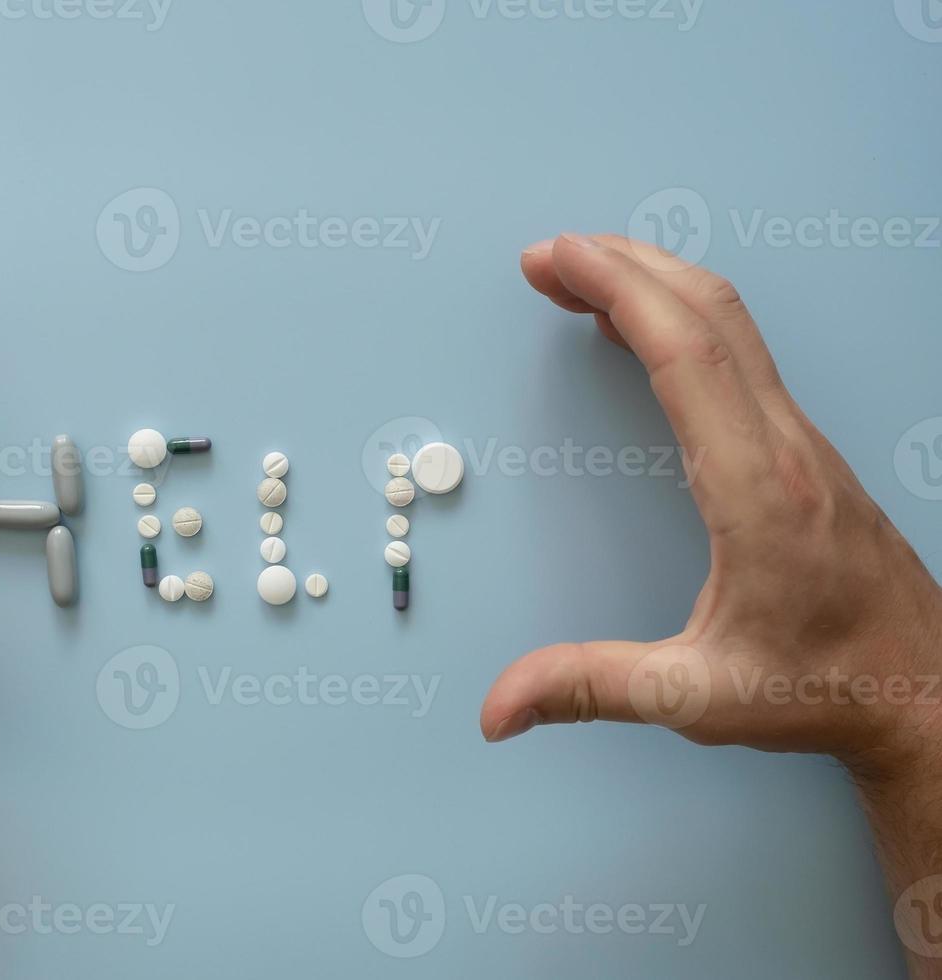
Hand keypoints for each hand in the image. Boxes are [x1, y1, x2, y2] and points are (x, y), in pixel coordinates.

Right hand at [480, 234, 941, 776]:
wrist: (930, 695)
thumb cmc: (825, 689)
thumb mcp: (696, 697)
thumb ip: (591, 689)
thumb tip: (498, 708)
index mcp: (755, 488)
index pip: (685, 354)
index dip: (616, 290)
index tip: (558, 259)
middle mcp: (785, 447)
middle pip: (710, 313)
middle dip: (623, 265)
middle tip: (548, 256)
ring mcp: (802, 442)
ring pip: (734, 325)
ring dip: (656, 283)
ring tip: (585, 275)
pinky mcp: (805, 452)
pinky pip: (742, 354)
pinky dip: (684, 319)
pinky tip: (650, 334)